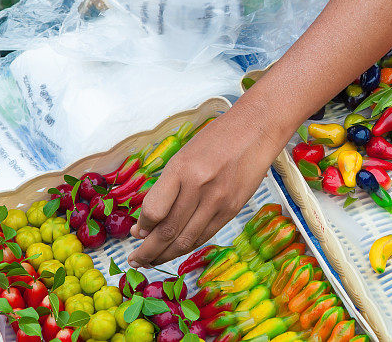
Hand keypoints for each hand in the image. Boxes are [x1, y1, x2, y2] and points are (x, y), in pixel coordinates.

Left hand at [127, 103, 284, 266]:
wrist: (256, 130)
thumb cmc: (216, 139)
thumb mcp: (183, 156)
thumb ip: (166, 187)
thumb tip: (147, 222)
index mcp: (181, 169)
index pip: (154, 211)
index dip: (142, 227)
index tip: (136, 233)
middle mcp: (199, 186)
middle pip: (168, 231)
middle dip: (148, 251)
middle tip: (136, 260)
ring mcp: (218, 200)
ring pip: (187, 240)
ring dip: (166, 255)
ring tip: (152, 261)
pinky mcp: (233, 209)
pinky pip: (206, 235)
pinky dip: (189, 246)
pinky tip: (177, 250)